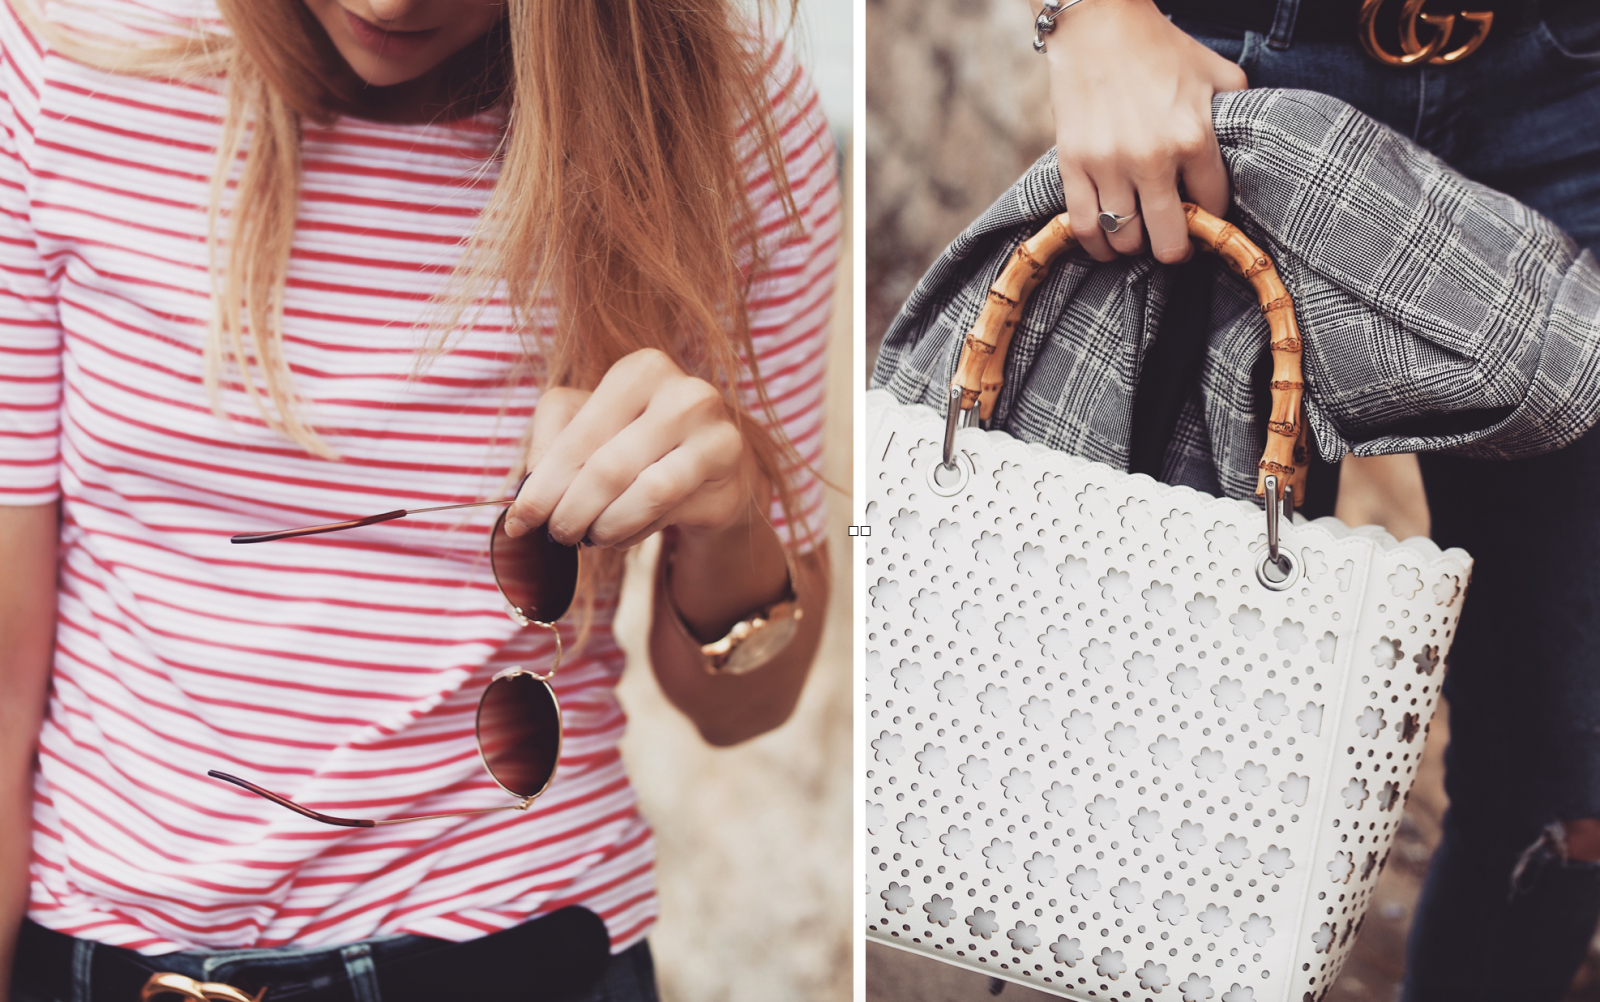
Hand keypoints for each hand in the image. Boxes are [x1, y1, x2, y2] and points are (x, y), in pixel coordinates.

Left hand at [503, 348, 763, 547]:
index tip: (520, 522)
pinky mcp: (730, 482)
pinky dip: (634, 533)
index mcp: (644, 369)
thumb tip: (526, 492)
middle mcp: (687, 395)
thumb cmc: (636, 436)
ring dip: (604, 527)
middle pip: (609, 469)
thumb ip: (549, 442)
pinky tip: (621, 532)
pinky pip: (670, 517)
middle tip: (557, 535)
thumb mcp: (584, 421)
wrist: (709, 465)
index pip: (580, 437)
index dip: (543, 486)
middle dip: (571, 512)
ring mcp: (717, 438)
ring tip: (588, 536)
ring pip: (647, 495)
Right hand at [1038, 0, 1245, 263]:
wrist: (1098, 23)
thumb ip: (1236, 112)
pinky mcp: (1074, 164)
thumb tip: (1247, 145)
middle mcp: (1153, 158)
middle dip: (1175, 249)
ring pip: (1124, 238)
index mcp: (1194, 138)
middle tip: (1172, 242)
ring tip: (1137, 237)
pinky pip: (1084, 226)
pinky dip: (1096, 245)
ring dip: (1134, 246)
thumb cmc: (1159, 48)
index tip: (1201, 218)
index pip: (1211, 208)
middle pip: (1169, 241)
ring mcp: (1109, 163)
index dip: (1209, 220)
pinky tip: (1105, 244)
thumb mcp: (1214, 72)